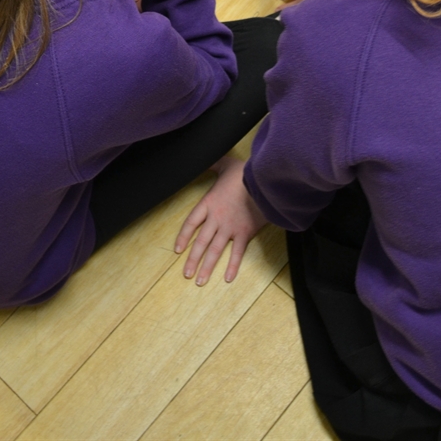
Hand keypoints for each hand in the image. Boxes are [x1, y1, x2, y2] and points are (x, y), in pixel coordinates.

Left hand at [175, 157, 266, 285]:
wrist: (263, 181)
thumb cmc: (244, 172)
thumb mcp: (225, 164)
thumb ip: (213, 164)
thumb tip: (203, 158)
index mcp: (209, 203)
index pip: (191, 223)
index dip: (183, 236)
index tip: (178, 249)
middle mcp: (217, 219)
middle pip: (201, 242)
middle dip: (192, 259)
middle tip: (186, 274)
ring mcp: (230, 227)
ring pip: (215, 250)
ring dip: (207, 267)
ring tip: (199, 281)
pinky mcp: (245, 232)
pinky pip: (237, 252)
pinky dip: (233, 266)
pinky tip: (227, 278)